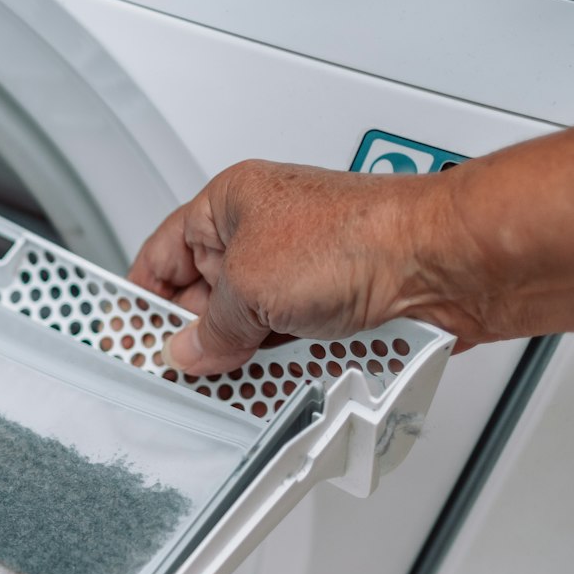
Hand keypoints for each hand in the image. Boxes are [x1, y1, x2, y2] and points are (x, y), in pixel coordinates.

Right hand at [128, 160, 468, 376]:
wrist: (444, 262)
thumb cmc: (360, 238)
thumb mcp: (249, 288)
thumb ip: (209, 327)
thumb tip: (189, 351)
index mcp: (230, 202)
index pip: (160, 255)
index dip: (140, 302)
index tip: (129, 341)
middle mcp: (265, 230)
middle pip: (204, 295)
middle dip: (196, 334)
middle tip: (184, 368)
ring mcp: (302, 267)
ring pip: (250, 322)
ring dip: (244, 350)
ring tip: (237, 372)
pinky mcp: (336, 300)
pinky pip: (290, 338)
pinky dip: (283, 359)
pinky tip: (279, 371)